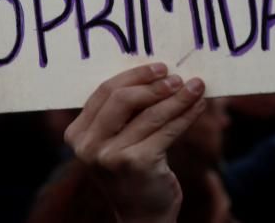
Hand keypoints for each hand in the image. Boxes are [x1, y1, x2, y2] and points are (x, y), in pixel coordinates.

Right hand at [64, 63, 206, 222]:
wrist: (140, 217)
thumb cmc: (130, 173)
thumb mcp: (113, 143)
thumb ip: (120, 115)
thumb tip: (154, 75)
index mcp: (77, 134)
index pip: (104, 92)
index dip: (133, 76)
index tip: (158, 68)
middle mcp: (89, 145)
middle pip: (121, 98)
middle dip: (151, 84)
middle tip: (175, 76)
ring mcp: (111, 156)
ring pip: (149, 114)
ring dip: (176, 97)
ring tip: (195, 86)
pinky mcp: (137, 163)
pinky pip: (166, 130)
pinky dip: (185, 114)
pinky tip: (197, 105)